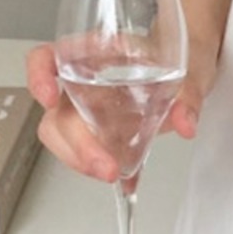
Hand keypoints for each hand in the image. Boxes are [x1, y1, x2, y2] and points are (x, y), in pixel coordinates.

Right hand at [25, 39, 217, 182]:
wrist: (193, 64)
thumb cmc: (181, 54)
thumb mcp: (191, 69)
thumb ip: (188, 95)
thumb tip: (185, 122)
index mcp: (98, 53)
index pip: (50, 57)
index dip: (39, 75)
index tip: (49, 98)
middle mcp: (86, 82)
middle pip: (58, 112)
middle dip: (77, 144)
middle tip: (104, 166)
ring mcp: (91, 108)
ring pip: (64, 136)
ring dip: (82, 159)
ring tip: (113, 173)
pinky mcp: (104, 130)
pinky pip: (93, 151)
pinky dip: (105, 167)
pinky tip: (126, 179)